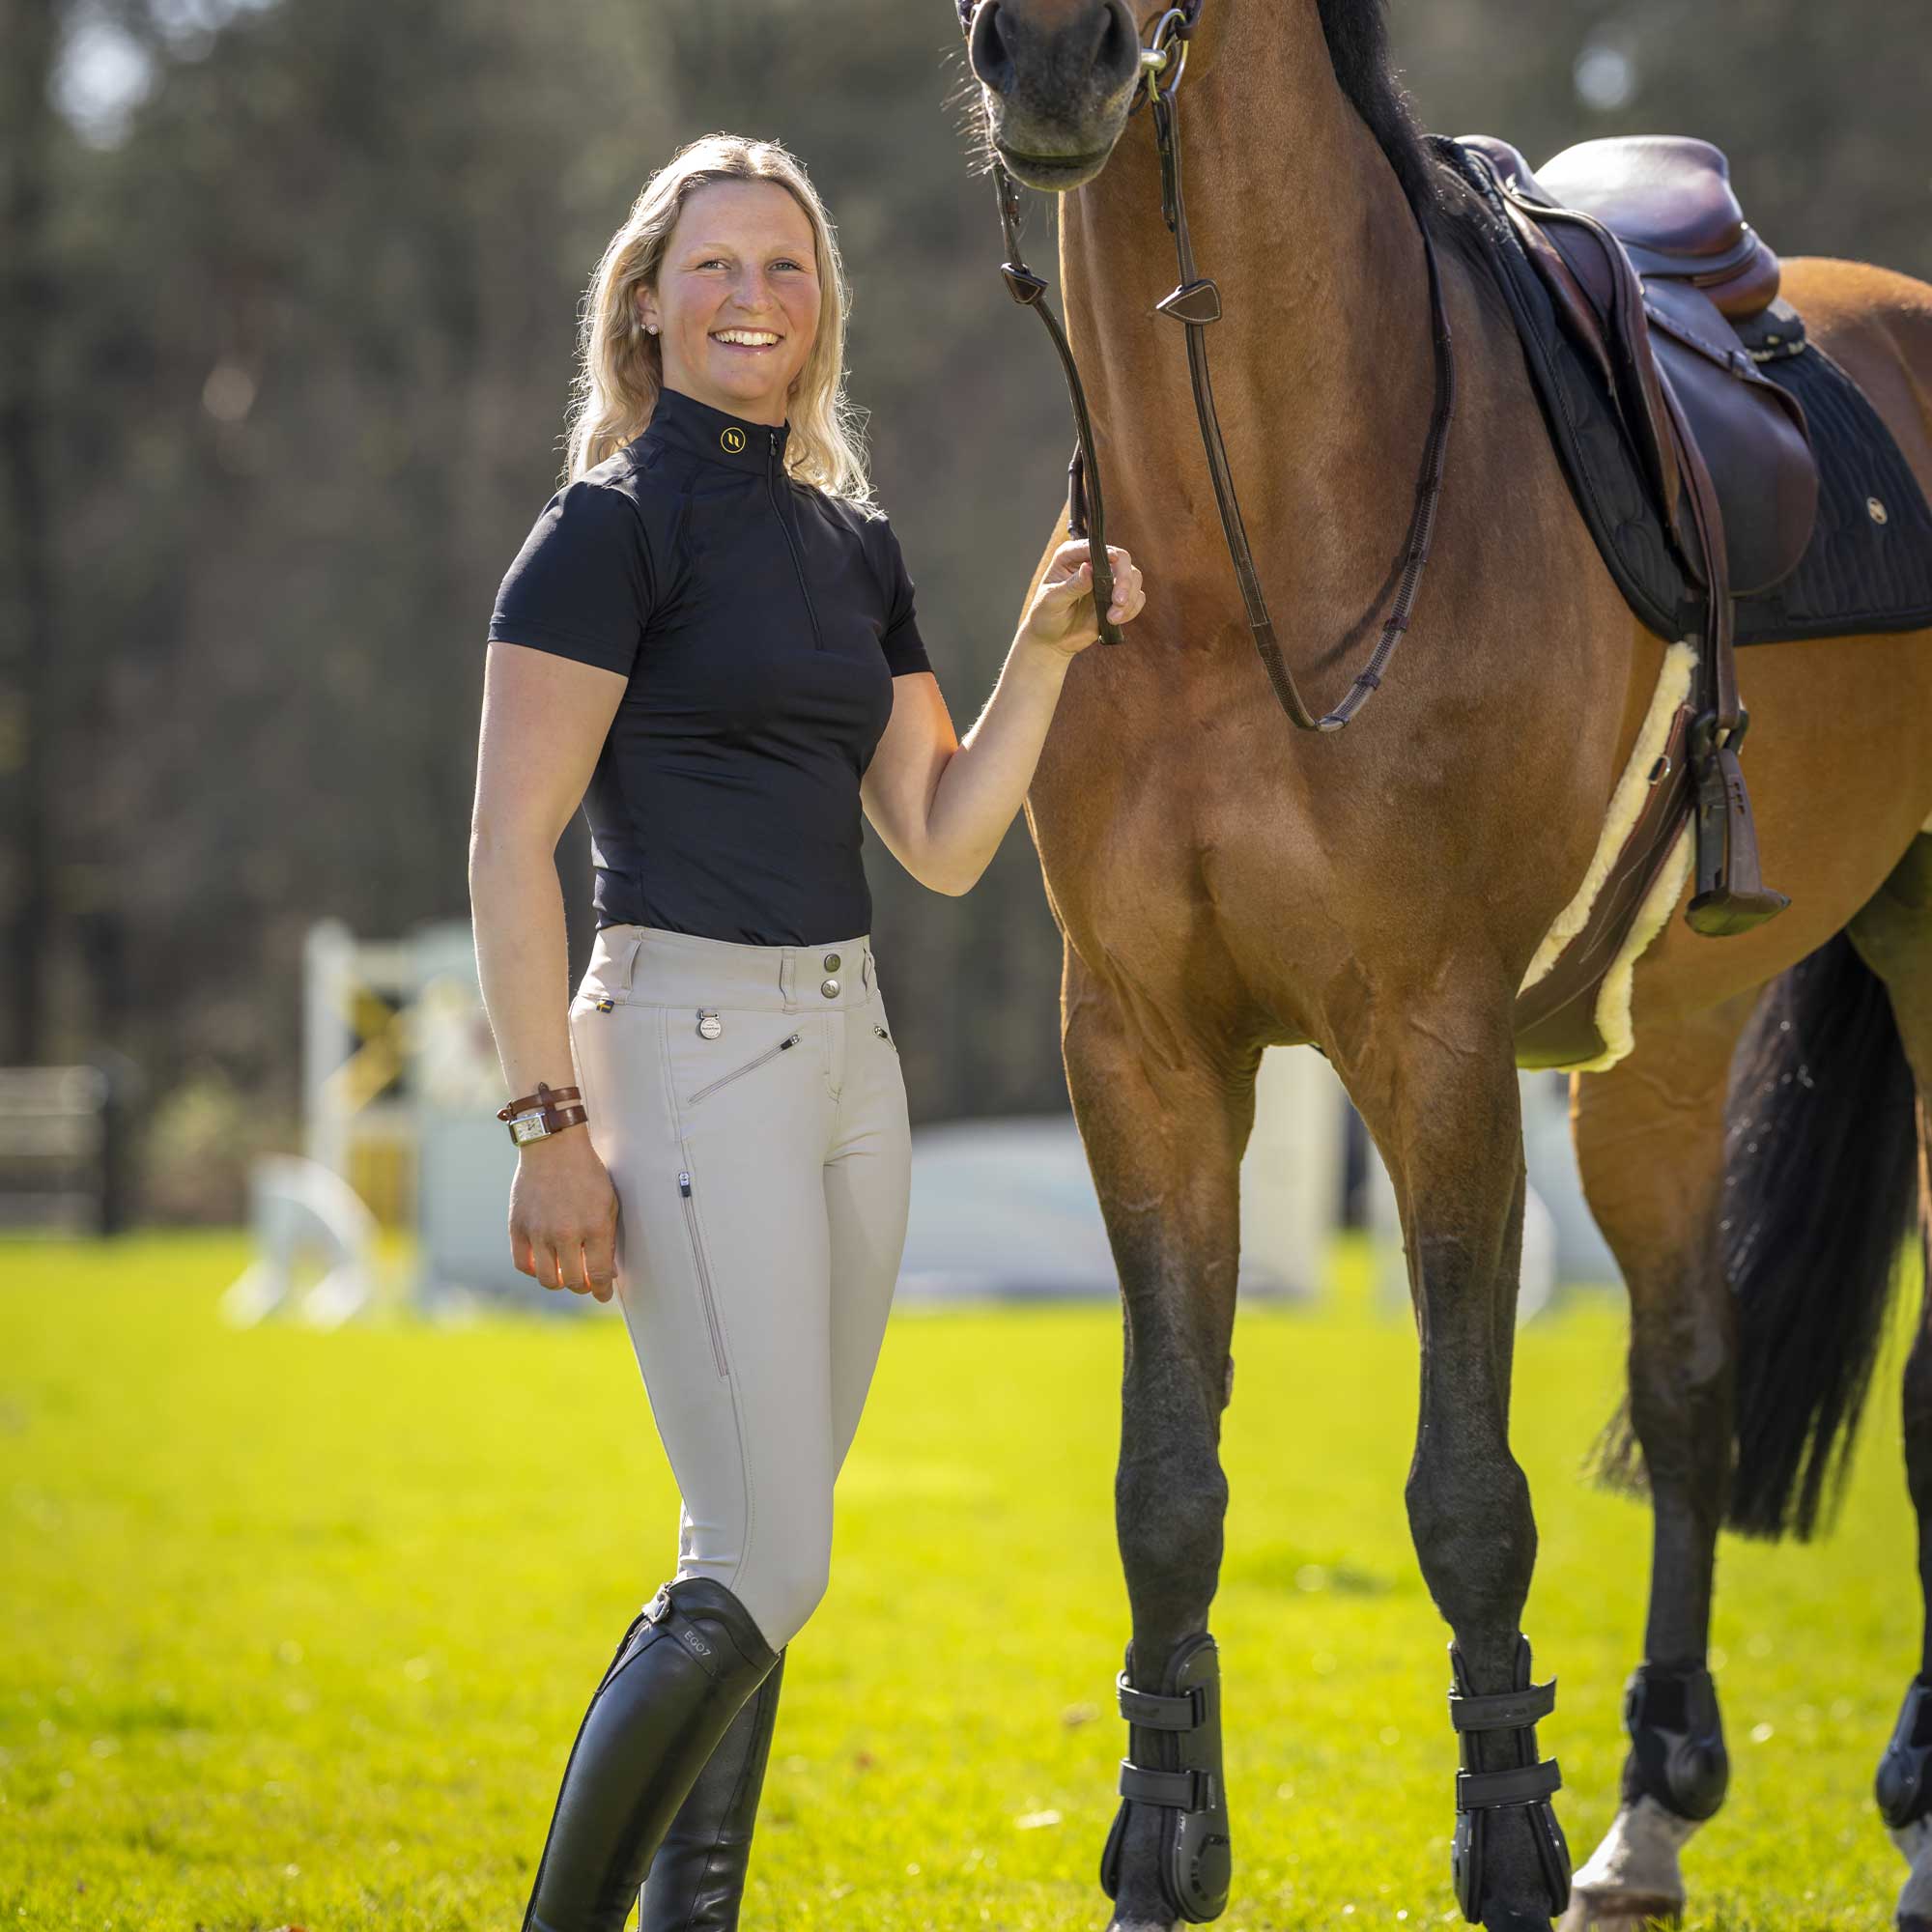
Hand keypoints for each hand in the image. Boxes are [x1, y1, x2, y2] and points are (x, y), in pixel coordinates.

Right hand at [507, 1128, 619, 1301]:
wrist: (553, 1147)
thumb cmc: (586, 1174)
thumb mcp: (609, 1203)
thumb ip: (607, 1239)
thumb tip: (606, 1273)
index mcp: (595, 1226)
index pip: (600, 1275)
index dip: (603, 1291)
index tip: (603, 1295)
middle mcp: (566, 1233)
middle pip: (574, 1282)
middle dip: (584, 1287)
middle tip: (586, 1282)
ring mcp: (539, 1232)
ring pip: (548, 1279)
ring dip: (559, 1282)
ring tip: (565, 1273)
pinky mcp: (518, 1228)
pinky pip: (523, 1264)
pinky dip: (535, 1269)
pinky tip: (545, 1262)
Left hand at [1018, 542, 1145, 657]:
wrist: (1052, 640)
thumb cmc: (1045, 616)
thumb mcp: (1053, 601)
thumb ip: (1072, 585)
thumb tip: (1088, 568)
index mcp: (1071, 556)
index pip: (1093, 547)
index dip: (1106, 552)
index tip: (1114, 560)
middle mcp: (1093, 563)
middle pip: (1122, 560)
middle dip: (1124, 580)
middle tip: (1118, 601)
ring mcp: (1107, 580)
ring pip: (1134, 577)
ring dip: (1128, 598)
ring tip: (1112, 618)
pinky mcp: (1117, 597)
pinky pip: (1137, 597)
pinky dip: (1132, 608)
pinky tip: (1115, 620)